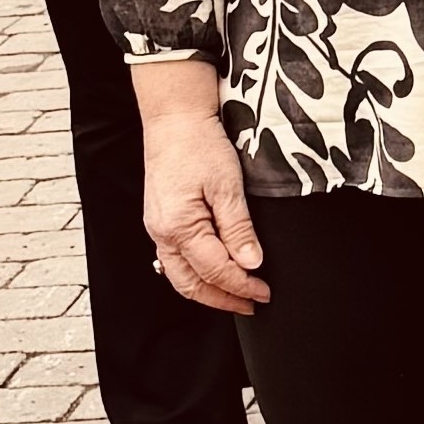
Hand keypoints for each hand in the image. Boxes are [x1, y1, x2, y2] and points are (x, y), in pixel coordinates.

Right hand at [136, 89, 268, 314]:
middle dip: (223, 299)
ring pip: (180, 277)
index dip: (242, 286)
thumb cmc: (200, 144)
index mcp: (179, 227)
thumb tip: (251, 264)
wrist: (174, 118)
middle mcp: (162, 234)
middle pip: (192, 284)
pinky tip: (210, 274)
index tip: (265, 293)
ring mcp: (158, 228)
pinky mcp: (160, 220)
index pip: (215, 271)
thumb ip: (238, 228)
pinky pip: (174, 260)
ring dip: (208, 291)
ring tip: (235, 296)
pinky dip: (194, 274)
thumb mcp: (227, 185)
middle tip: (252, 305)